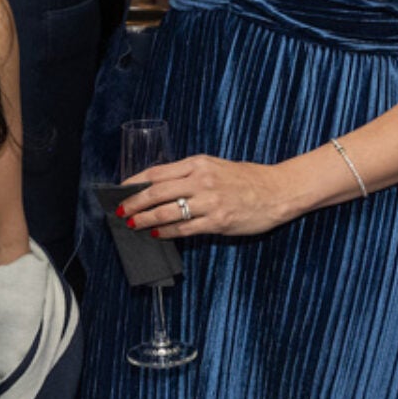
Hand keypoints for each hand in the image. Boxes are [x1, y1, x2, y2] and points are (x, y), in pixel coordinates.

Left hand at [122, 154, 290, 238]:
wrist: (277, 191)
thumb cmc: (246, 178)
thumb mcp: (215, 167)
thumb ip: (190, 174)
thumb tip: (159, 187)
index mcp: (198, 163)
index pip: (157, 172)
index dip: (135, 182)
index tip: (121, 189)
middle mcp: (201, 180)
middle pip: (156, 192)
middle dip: (134, 203)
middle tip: (120, 211)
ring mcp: (209, 201)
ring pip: (167, 211)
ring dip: (146, 219)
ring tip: (133, 224)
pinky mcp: (218, 221)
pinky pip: (185, 228)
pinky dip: (167, 232)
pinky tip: (157, 234)